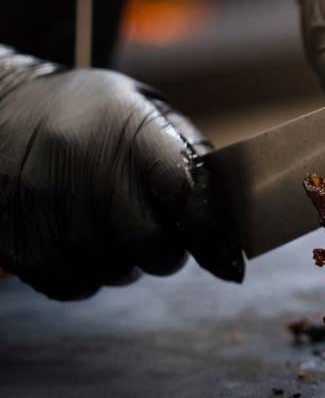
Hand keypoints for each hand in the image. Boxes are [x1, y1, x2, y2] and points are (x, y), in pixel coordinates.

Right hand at [0, 47, 242, 299]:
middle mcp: (88, 171)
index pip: (188, 192)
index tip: (229, 256)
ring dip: (127, 259)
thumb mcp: (146, 111)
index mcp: (132, 133)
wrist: (2, 112)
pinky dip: (89, 272)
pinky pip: (78, 285)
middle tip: (156, 226)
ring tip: (109, 221)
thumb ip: (191, 158)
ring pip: (117, 272)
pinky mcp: (22, 244)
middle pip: (154, 247)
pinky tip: (81, 236)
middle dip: (167, 247)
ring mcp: (49, 211)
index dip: (212, 230)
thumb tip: (228, 219)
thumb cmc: (92, 115)